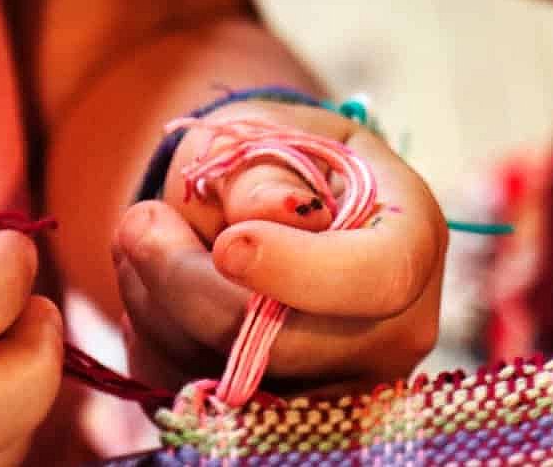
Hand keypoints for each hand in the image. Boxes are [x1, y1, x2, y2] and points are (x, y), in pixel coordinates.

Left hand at [113, 101, 445, 395]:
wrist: (276, 204)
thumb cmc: (280, 160)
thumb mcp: (274, 134)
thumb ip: (263, 172)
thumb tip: (264, 217)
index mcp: (411, 238)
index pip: (377, 279)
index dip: (299, 272)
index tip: (227, 245)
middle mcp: (395, 329)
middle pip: (289, 346)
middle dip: (188, 284)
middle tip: (141, 218)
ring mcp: (345, 386)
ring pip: (229, 380)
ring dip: (158, 307)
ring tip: (148, 239)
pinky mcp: (286, 418)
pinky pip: (198, 401)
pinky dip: (156, 344)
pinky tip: (156, 289)